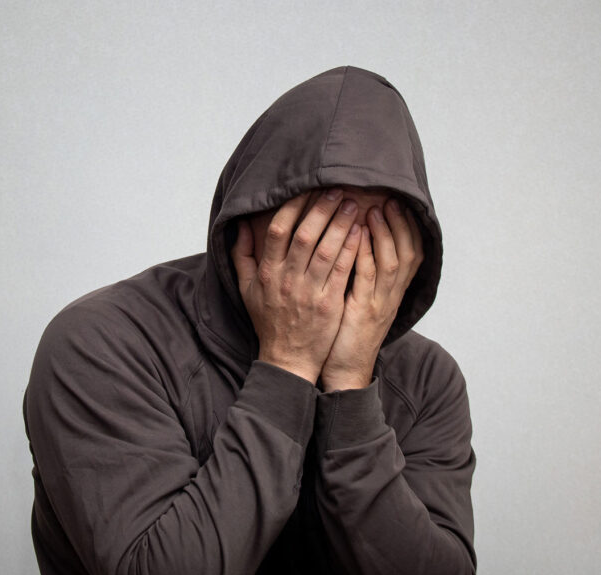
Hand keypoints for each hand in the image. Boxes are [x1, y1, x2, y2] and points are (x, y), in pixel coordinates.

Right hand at [232, 189, 363, 383]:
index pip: (278, 230)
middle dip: (322, 209)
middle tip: (337, 190)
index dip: (294, 207)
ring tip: (353, 205)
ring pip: (326, 250)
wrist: (287, 359)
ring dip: (341, 224)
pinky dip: (351, 249)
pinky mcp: (329, 304)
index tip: (308, 189)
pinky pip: (342, 270)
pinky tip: (360, 232)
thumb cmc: (269, 322)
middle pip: (305, 235)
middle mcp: (287, 279)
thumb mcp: (246, 289)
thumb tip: (241, 225)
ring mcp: (309, 292)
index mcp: (267, 273)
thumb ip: (242, 255)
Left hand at [320, 198, 422, 391]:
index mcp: (393, 292)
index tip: (399, 203)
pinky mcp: (362, 311)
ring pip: (391, 262)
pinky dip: (366, 254)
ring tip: (374, 210)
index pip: (411, 253)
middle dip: (399, 224)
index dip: (408, 228)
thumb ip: (365, 273)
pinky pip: (367, 278)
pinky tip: (358, 236)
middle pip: (407, 252)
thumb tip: (359, 242)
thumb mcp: (362, 300)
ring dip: (384, 234)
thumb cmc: (348, 332)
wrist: (345, 369)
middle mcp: (391, 295)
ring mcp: (379, 303)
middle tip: (388, 199)